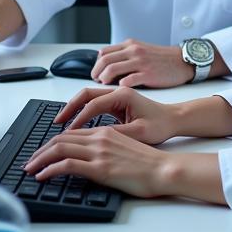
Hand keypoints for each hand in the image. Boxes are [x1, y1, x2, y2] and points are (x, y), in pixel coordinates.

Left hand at [24, 125, 173, 198]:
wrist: (164, 169)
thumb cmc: (149, 163)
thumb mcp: (123, 150)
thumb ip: (105, 150)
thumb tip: (90, 161)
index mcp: (104, 132)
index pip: (70, 134)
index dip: (51, 144)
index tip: (41, 154)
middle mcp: (99, 138)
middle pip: (60, 139)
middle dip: (40, 151)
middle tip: (29, 162)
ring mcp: (99, 152)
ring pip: (59, 149)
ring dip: (40, 159)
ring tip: (30, 169)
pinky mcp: (100, 167)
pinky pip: (67, 164)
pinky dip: (50, 169)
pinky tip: (42, 175)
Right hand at [54, 87, 180, 145]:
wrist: (175, 119)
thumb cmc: (161, 125)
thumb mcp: (139, 133)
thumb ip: (117, 134)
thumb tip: (95, 139)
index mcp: (123, 96)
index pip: (93, 105)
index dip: (78, 119)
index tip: (68, 133)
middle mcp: (118, 92)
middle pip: (86, 94)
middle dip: (69, 107)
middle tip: (56, 122)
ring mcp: (117, 96)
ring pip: (89, 97)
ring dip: (74, 108)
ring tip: (62, 121)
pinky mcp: (117, 103)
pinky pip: (95, 103)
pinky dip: (83, 111)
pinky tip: (77, 123)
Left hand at [92, 39, 193, 87]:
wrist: (183, 61)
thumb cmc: (162, 59)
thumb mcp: (142, 50)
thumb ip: (126, 54)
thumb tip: (108, 64)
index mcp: (130, 45)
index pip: (104, 52)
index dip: (96, 64)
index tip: (96, 73)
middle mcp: (134, 51)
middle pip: (104, 61)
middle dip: (96, 73)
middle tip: (97, 81)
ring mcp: (140, 62)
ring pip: (112, 70)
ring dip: (104, 79)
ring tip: (105, 86)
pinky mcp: (148, 74)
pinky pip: (128, 80)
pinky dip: (120, 85)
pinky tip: (120, 89)